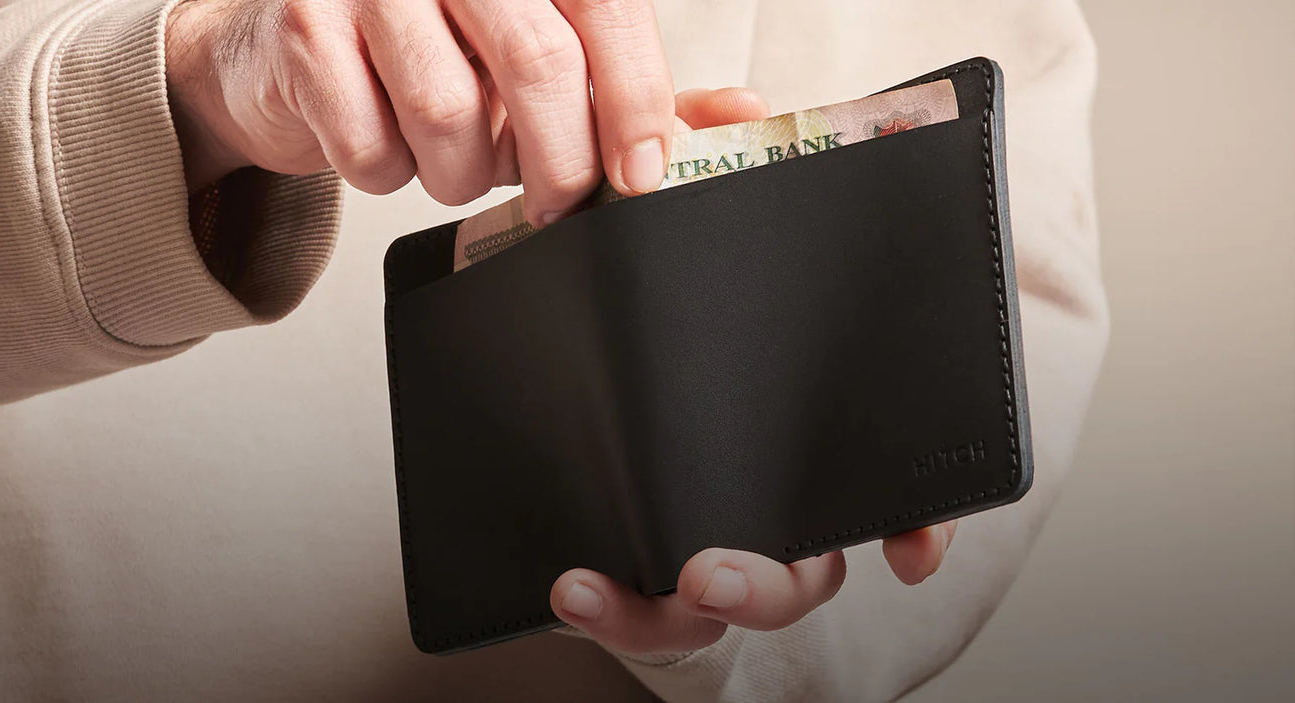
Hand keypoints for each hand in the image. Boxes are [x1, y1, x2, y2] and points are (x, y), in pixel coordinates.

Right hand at [165, 0, 675, 225]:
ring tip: (449, 159)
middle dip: (560, 163)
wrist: (287, 54)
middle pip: (538, 63)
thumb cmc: (430, 56)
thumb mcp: (542, 69)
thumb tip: (744, 116)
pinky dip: (384, 172)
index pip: (608, 13)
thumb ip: (632, 89)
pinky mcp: (304, 24)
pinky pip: (367, 142)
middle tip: (556, 205)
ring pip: (448, 114)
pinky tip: (382, 144)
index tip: (641, 175)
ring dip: (459, 173)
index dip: (636, 102)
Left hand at [543, 84, 960, 653]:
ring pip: (711, 608)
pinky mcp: (632, 554)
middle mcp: (768, 495)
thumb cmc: (649, 264)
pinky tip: (570, 583)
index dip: (919, 526)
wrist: (563, 307)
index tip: (913, 552)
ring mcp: (701, 529)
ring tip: (597, 586)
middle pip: (801, 573)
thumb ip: (708, 146)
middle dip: (766, 584)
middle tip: (711, 567)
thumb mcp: (672, 202)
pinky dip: (612, 611)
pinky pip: (636, 609)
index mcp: (809, 432)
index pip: (892, 490)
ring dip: (664, 611)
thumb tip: (740, 114)